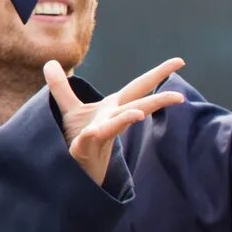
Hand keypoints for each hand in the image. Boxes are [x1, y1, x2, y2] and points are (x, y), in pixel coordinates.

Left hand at [46, 56, 184, 184]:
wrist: (72, 169)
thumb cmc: (77, 139)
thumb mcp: (69, 108)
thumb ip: (61, 86)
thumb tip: (50, 62)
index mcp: (113, 107)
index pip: (138, 87)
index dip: (158, 73)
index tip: (180, 61)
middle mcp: (110, 120)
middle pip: (137, 106)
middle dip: (157, 100)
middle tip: (179, 96)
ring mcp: (99, 136)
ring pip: (116, 126)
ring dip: (127, 119)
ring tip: (137, 115)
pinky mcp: (83, 150)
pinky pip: (87, 142)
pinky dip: (89, 137)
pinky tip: (93, 133)